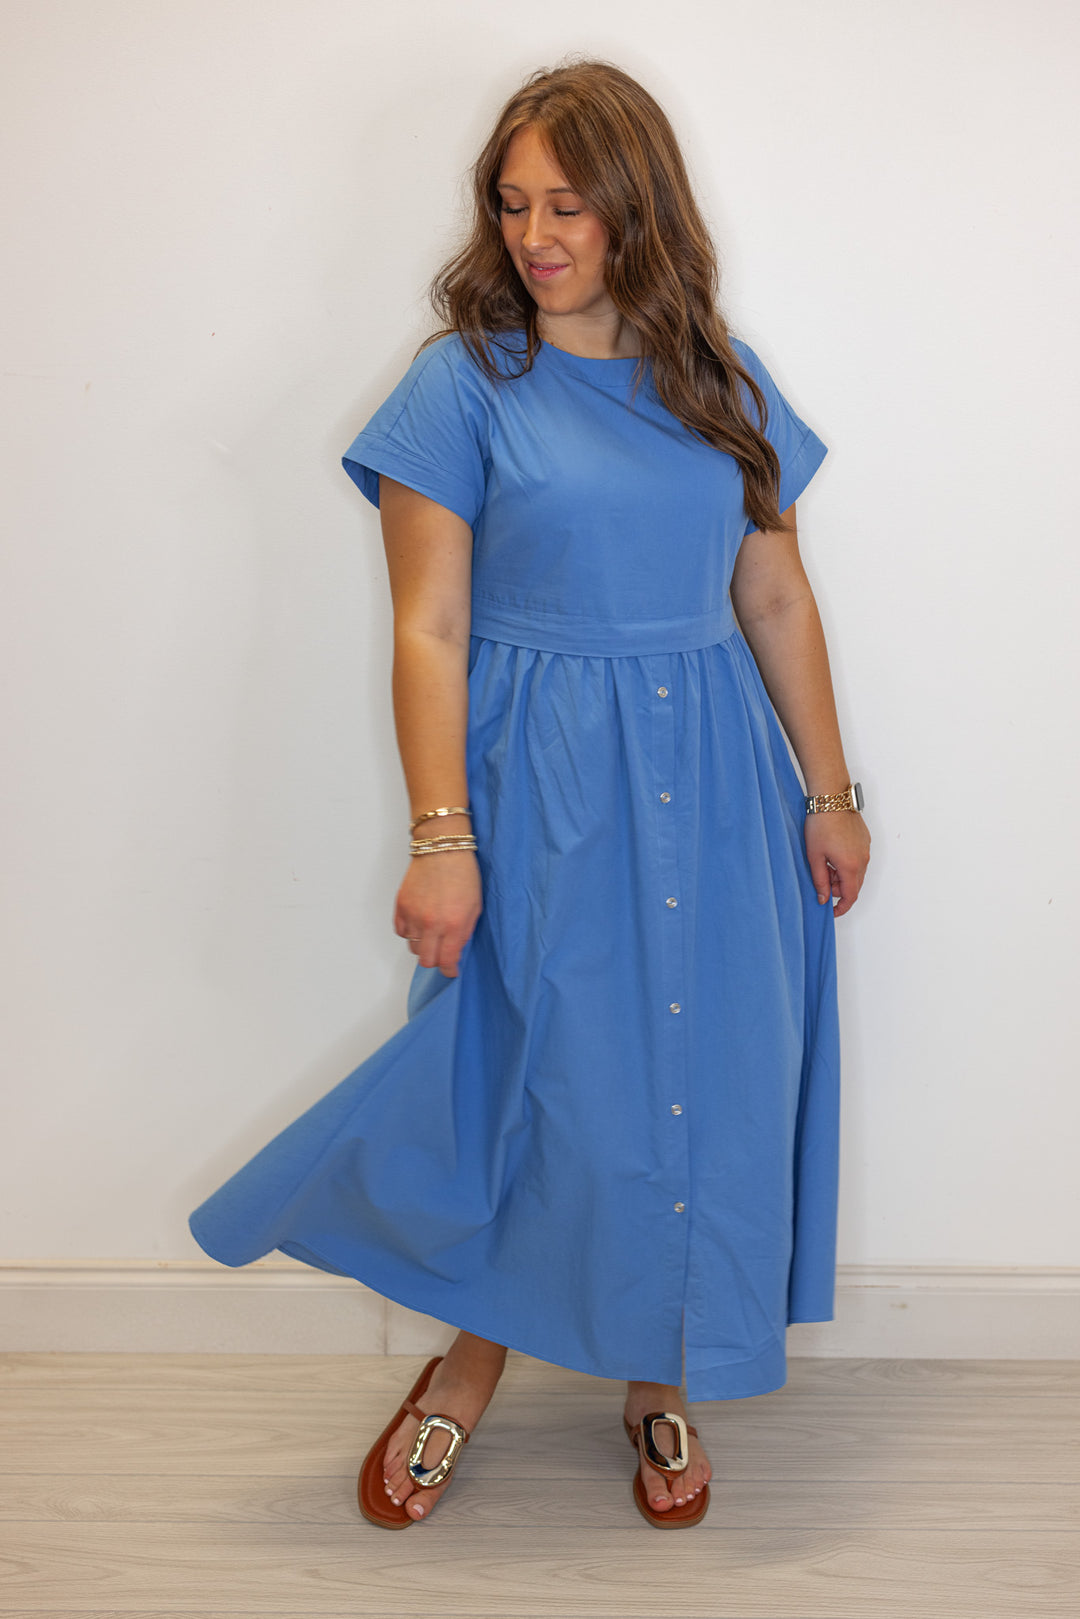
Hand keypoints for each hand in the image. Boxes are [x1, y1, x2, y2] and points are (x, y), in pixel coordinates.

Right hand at [394, 850, 482, 976]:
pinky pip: (401, 932)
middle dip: (436, 960)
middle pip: (427, 960)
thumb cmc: (463, 873)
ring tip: (432, 932)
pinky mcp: (401, 906)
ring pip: (413, 948)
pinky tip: (420, 923)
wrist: (442, 848)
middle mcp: (431, 923)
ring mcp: (413, 915)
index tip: (452, 970)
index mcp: (453, 924)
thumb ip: (465, 932)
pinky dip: (410, 932)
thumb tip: (456, 950)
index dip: (450, 970)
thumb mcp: (475, 906)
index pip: (447, 961)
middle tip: (442, 952)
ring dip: (423, 945)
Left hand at [804, 811, 870, 917]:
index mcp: (851, 866)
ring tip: (824, 863)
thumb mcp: (814, 856)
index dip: (841, 908)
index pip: (850, 896)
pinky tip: (832, 853)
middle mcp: (863, 859)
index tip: (832, 912)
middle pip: (854, 885)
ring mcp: (866, 849)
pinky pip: (858, 859)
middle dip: (838, 889)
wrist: (832, 798)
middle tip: (822, 882)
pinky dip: (847, 863)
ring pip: (857, 872)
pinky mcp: (865, 840)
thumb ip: (820, 880)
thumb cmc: (820, 824)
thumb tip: (823, 898)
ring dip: (842, 876)